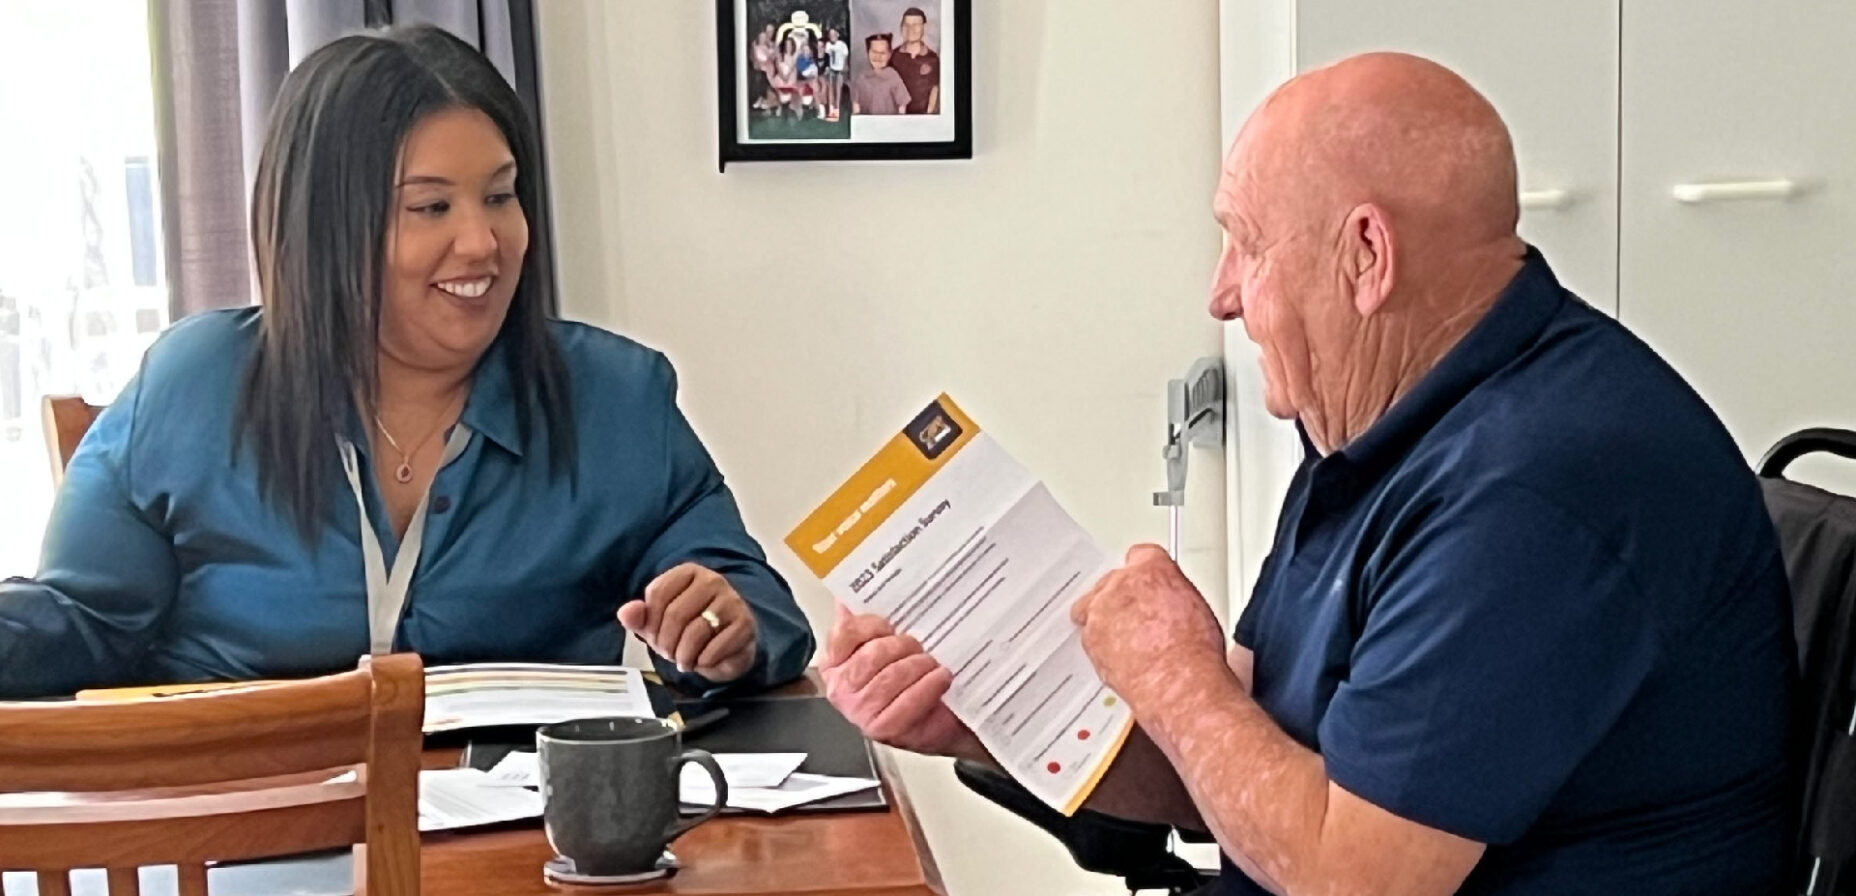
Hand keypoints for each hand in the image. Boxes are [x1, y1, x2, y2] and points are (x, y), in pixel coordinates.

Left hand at [618, 563, 757, 682]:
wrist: (727, 650)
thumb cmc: (690, 631)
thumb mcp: (658, 624)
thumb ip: (639, 617)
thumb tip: (626, 612)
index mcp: (688, 573)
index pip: (657, 593)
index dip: (650, 622)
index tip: (655, 636)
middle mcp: (712, 581)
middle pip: (675, 614)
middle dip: (666, 644)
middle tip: (669, 654)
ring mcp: (731, 601)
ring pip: (695, 632)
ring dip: (683, 656)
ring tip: (684, 660)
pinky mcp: (744, 624)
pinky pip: (714, 648)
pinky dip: (703, 662)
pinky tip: (704, 660)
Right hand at [822, 604, 983, 759]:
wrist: (939, 716)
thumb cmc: (910, 678)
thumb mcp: (890, 644)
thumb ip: (866, 623)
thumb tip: (848, 597)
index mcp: (835, 662)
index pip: (845, 632)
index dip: (873, 625)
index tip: (892, 625)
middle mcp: (841, 688)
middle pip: (871, 654)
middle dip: (902, 646)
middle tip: (920, 646)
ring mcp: (859, 712)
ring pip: (890, 677)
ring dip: (919, 666)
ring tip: (933, 663)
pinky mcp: (883, 730)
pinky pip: (907, 701)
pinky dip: (928, 686)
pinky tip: (940, 678)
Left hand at [1073, 545, 1226, 711]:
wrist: (1179, 682)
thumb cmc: (1195, 652)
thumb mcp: (1197, 608)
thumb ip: (1174, 594)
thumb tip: (1172, 602)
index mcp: (1152, 569)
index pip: (1142, 555)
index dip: (1145, 573)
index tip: (1145, 583)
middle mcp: (1120, 585)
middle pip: (1112, 581)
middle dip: (1123, 598)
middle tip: (1139, 619)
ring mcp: (1101, 611)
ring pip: (1092, 606)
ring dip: (1106, 620)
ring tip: (1126, 639)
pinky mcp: (1090, 638)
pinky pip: (1089, 635)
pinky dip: (1101, 644)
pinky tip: (1118, 655)